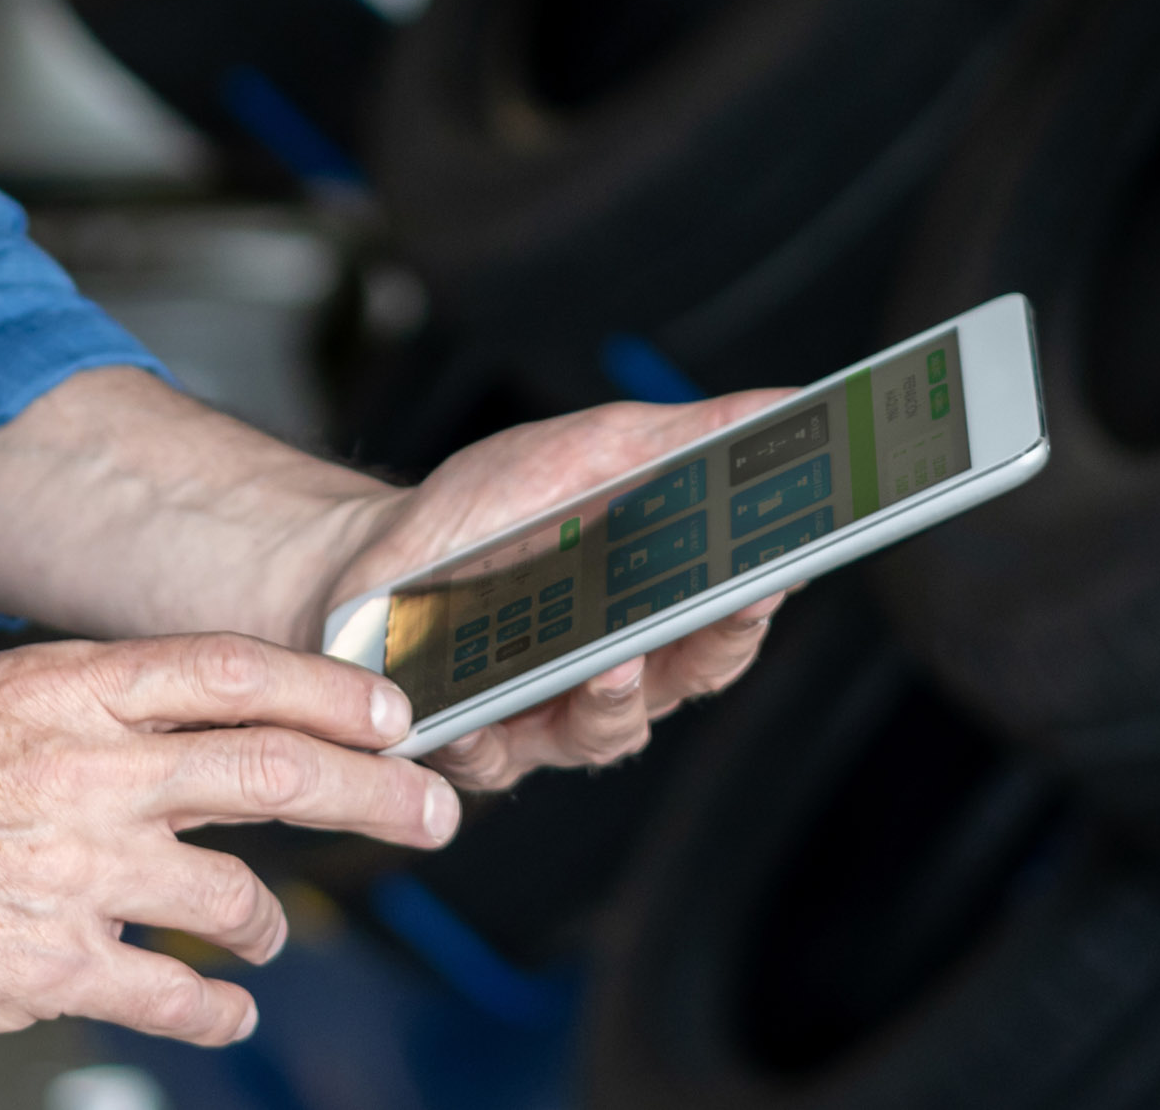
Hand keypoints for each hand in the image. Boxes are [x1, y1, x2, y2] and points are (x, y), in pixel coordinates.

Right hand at [0, 629, 454, 1047]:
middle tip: (432, 813)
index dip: (329, 688)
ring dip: (268, 922)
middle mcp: (90, 770)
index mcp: (65, 688)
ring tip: (265, 934)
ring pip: (236, 896)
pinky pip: (177, 992)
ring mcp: (80, 871)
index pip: (234, 670)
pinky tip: (219, 1005)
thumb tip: (160, 712)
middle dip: (375, 795)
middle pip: (275, 770)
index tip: (389, 711)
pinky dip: (214, 1004)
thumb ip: (75, 704)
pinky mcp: (57, 965)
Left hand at [305, 393, 795, 798]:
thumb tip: (783, 401)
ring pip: (605, 732)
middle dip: (711, 647)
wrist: (376, 548)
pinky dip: (496, 736)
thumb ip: (683, 438)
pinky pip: (495, 758)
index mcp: (652, 611)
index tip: (776, 573)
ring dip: (616, 699)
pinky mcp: (475, 742)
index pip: (724, 623)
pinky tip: (486, 707)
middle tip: (724, 609)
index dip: (754, 606)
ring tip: (613, 657)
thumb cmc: (487, 508)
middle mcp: (614, 676)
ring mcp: (547, 716)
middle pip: (684, 681)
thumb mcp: (587, 450)